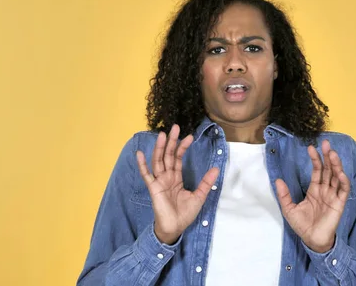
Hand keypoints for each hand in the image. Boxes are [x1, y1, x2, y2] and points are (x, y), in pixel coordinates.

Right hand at [137, 124, 219, 244]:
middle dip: (172, 142)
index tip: (189, 136)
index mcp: (176, 178)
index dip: (183, 147)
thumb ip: (206, 182)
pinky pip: (146, 175)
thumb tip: (216, 168)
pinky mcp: (153, 188)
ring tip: (163, 135)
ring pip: (158, 161)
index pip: (178, 158)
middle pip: (168, 155)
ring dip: (160, 148)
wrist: (175, 228)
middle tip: (175, 127)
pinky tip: (139, 154)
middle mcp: (166, 177)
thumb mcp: (199, 196)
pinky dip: (142, 164)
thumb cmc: (185, 214)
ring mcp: (159, 181)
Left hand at [275, 140, 350, 252]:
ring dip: (336, 165)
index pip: (317, 170)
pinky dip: (343, 182)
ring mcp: (333, 196)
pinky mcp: (339, 204)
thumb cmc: (302, 225)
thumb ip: (284, 195)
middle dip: (328, 156)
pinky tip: (340, 173)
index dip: (315, 159)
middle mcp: (325, 190)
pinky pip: (343, 191)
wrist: (311, 240)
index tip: (311, 148)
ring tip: (332, 153)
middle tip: (325, 143)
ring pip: (337, 177)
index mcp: (315, 189)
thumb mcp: (289, 209)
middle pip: (328, 170)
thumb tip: (277, 180)